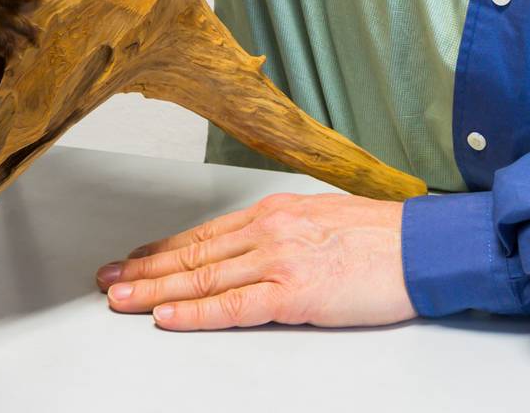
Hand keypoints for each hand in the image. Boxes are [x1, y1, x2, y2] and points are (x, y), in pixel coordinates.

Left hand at [93, 192, 416, 329]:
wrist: (422, 246)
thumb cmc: (380, 237)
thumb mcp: (320, 219)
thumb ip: (283, 232)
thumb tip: (252, 247)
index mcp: (274, 212)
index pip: (204, 234)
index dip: (162, 249)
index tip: (132, 260)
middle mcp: (268, 230)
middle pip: (193, 255)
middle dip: (144, 270)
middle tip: (107, 281)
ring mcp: (279, 260)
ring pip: (203, 278)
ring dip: (155, 290)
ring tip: (121, 299)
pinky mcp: (295, 292)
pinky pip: (233, 307)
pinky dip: (195, 313)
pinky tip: (167, 317)